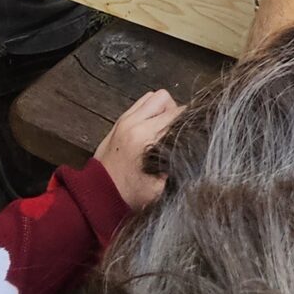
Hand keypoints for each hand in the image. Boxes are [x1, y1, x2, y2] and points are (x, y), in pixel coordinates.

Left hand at [94, 88, 181, 210]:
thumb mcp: (160, 186)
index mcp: (145, 137)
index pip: (177, 114)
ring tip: (163, 128)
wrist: (98, 195)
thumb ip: (176, 163)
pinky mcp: (118, 122)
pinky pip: (139, 104)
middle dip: (175, 112)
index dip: (190, 120)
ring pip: (151, 97)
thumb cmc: (129, 194)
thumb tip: (191, 148)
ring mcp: (124, 120)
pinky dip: (149, 110)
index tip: (195, 131)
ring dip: (161, 108)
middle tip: (177, 131)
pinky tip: (151, 129)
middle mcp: (134, 123)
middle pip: (164, 99)